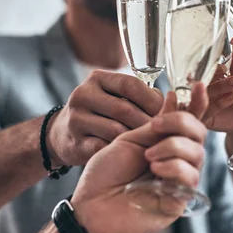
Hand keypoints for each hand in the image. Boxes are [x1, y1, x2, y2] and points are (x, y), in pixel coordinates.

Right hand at [48, 70, 163, 165]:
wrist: (62, 134)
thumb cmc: (99, 113)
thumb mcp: (113, 96)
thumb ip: (138, 96)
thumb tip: (170, 101)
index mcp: (97, 79)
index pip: (130, 84)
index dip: (151, 99)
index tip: (166, 111)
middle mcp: (83, 94)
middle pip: (124, 108)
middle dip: (147, 122)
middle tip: (164, 133)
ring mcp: (76, 119)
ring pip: (115, 130)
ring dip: (136, 138)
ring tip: (152, 144)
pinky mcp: (75, 142)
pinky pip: (103, 147)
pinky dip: (120, 151)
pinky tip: (130, 154)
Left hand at [70, 83, 208, 232]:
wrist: (91, 203)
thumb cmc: (106, 172)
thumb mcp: (129, 138)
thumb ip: (155, 123)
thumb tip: (175, 97)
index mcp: (165, 141)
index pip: (190, 120)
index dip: (198, 103)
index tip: (199, 85)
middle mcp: (177, 159)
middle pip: (199, 133)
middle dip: (180, 122)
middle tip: (154, 126)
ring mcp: (180, 179)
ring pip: (197, 153)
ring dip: (172, 146)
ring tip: (148, 155)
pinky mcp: (180, 200)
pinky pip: (190, 176)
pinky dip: (173, 166)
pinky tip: (154, 169)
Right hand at [205, 44, 232, 137]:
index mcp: (203, 79)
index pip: (200, 70)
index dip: (209, 65)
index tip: (222, 64)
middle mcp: (197, 92)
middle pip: (202, 80)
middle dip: (214, 75)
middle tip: (225, 70)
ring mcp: (197, 106)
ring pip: (206, 94)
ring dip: (221, 86)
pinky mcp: (203, 119)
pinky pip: (210, 109)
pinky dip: (223, 101)